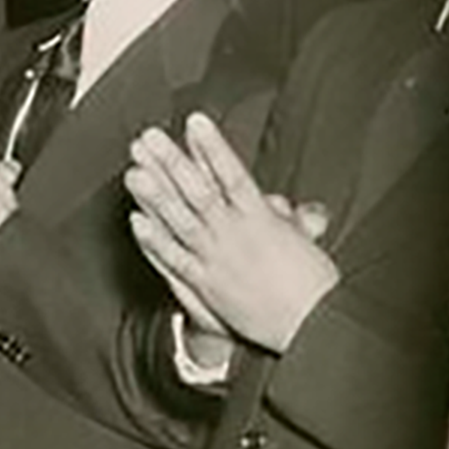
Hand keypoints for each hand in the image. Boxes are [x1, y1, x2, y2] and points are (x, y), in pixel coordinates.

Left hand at [123, 113, 340, 353]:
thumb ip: (286, 218)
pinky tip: (137, 221)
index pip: (232, 173)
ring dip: (155, 196)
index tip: (195, 121)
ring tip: (133, 172)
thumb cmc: (313, 285)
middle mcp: (235, 234)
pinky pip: (175, 260)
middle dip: (171, 162)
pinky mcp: (207, 284)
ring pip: (181, 220)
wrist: (314, 327)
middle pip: (197, 191)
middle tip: (148, 138)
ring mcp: (217, 258)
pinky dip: (155, 241)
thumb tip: (278, 202)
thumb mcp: (305, 241)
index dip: (212, 146)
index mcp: (262, 219)